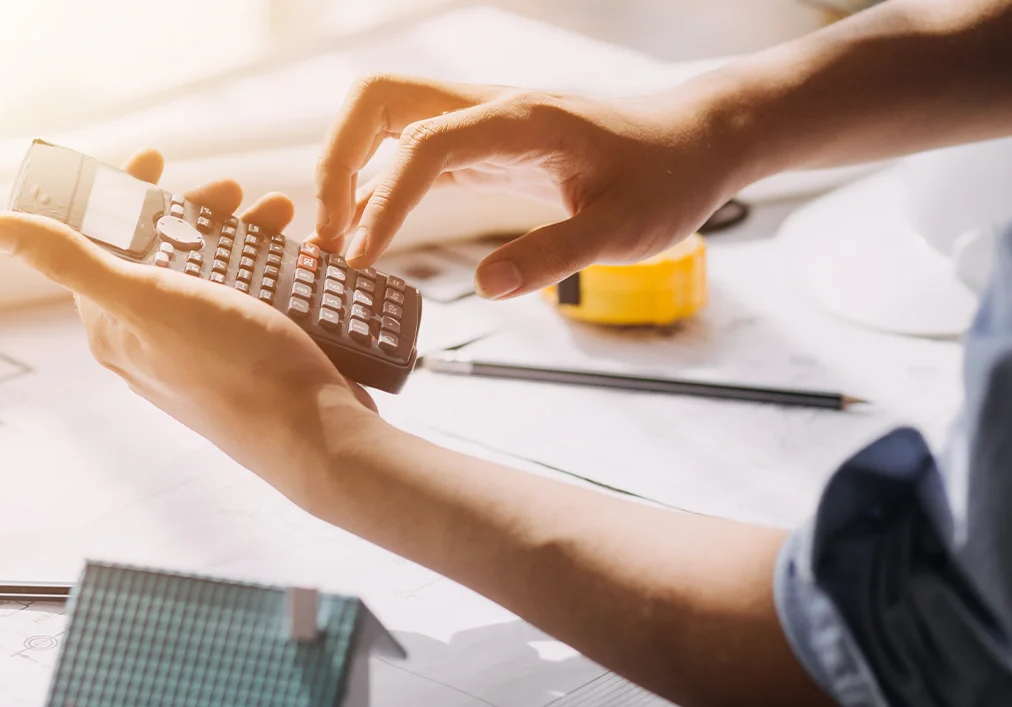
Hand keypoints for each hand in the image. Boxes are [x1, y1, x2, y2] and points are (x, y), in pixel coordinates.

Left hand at [0, 150, 378, 508]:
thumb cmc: (235, 369)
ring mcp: (197, 352)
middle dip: (193, 209)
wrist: (314, 435)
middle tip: (234, 189)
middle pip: (156, 251)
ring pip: (206, 269)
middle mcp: (148, 341)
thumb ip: (70, 259)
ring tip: (278, 210)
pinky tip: (293, 252)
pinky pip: (243, 294)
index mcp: (112, 327)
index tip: (157, 160)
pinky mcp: (243, 359)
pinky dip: (265, 263)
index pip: (95, 243)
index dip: (119, 193)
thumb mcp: (148, 299)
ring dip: (237, 230)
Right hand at [313, 75, 743, 297]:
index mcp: (519, 121)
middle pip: (376, 101)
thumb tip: (485, 287)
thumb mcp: (624, 230)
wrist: (693, 145)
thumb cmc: (666, 181)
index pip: (421, 146)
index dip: (380, 202)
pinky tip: (370, 239)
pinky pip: (405, 153)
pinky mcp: (478, 147)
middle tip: (330, 238)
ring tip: (337, 246)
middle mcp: (487, 108)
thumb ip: (556, 255)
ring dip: (346, 172)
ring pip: (381, 120)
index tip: (360, 260)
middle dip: (336, 162)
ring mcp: (478, 124)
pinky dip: (374, 189)